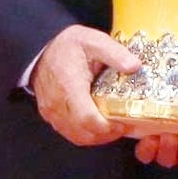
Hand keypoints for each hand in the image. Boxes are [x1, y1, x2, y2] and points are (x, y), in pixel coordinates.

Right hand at [28, 24, 139, 146]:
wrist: (43, 49)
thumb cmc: (68, 45)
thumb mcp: (94, 41)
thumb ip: (115, 53)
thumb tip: (135, 66)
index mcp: (69, 85)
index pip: (87, 118)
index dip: (107, 127)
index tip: (124, 123)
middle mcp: (58, 103)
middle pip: (84, 133)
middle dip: (107, 135)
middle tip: (124, 126)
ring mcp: (51, 111)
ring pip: (77, 137)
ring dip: (97, 137)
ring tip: (114, 127)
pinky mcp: (49, 115)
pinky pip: (69, 133)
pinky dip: (86, 135)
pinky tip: (99, 126)